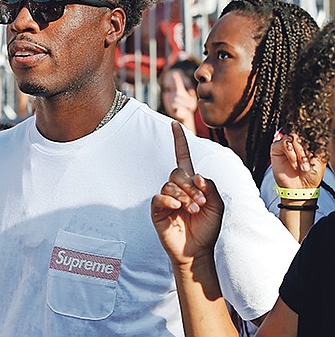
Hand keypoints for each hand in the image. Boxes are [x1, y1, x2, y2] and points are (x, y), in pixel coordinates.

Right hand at [151, 122, 223, 266]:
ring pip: (170, 184)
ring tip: (193, 210)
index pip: (182, 157)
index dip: (179, 141)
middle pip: (177, 172)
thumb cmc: (208, 228)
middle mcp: (176, 187)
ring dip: (184, 196)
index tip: (174, 124)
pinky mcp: (157, 209)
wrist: (198, 250)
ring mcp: (166, 198)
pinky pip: (160, 197)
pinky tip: (177, 207)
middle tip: (200, 203)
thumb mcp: (218, 205)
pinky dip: (169, 200)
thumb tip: (196, 176)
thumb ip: (211, 187)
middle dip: (191, 186)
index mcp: (191, 183)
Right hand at [271, 133, 326, 189]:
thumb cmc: (311, 175)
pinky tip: (293, 162)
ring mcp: (287, 145)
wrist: (300, 187)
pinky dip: (289, 153)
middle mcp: (297, 143)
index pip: (309, 133)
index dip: (311, 139)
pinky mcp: (277, 148)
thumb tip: (314, 134)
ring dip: (298, 152)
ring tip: (300, 165)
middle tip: (306, 162)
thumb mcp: (319, 159)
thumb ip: (316, 145)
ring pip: (292, 137)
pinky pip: (283, 143)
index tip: (313, 151)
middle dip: (304, 150)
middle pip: (301, 135)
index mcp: (308, 144)